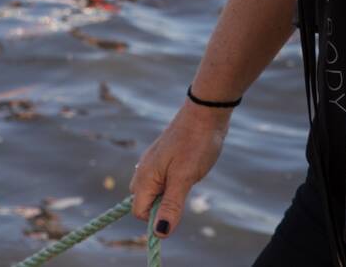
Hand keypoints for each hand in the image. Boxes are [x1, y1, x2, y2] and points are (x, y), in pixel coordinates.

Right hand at [129, 100, 231, 239]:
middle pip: (144, 202)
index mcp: (145, 176)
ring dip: (168, 195)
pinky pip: (162, 180)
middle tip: (183, 191)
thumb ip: (171, 206)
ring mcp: (153, 162)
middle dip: (161, 207)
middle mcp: (144, 169)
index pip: (139, 212)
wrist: (206, 112)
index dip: (156, 219)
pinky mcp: (164, 157)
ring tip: (187, 179)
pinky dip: (172, 183)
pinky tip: (187, 170)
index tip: (177, 209)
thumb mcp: (185, 178)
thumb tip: (160, 233)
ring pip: (153, 191)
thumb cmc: (196, 144)